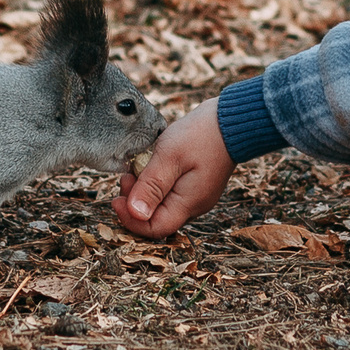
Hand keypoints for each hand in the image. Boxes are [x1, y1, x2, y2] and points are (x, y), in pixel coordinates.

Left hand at [114, 98, 231, 238]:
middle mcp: (194, 205)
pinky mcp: (196, 183)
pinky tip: (152, 165)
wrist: (232, 120)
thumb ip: (151, 187)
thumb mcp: (170, 157)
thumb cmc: (202, 135)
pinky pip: (170, 192)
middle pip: (157, 217)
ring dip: (145, 190)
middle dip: (135, 202)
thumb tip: (135, 214)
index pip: (155, 229)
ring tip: (138, 167)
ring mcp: (196, 194)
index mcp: (189, 204)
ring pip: (162, 204)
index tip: (116, 199)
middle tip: (127, 176)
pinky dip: (156, 183)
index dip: (131, 220)